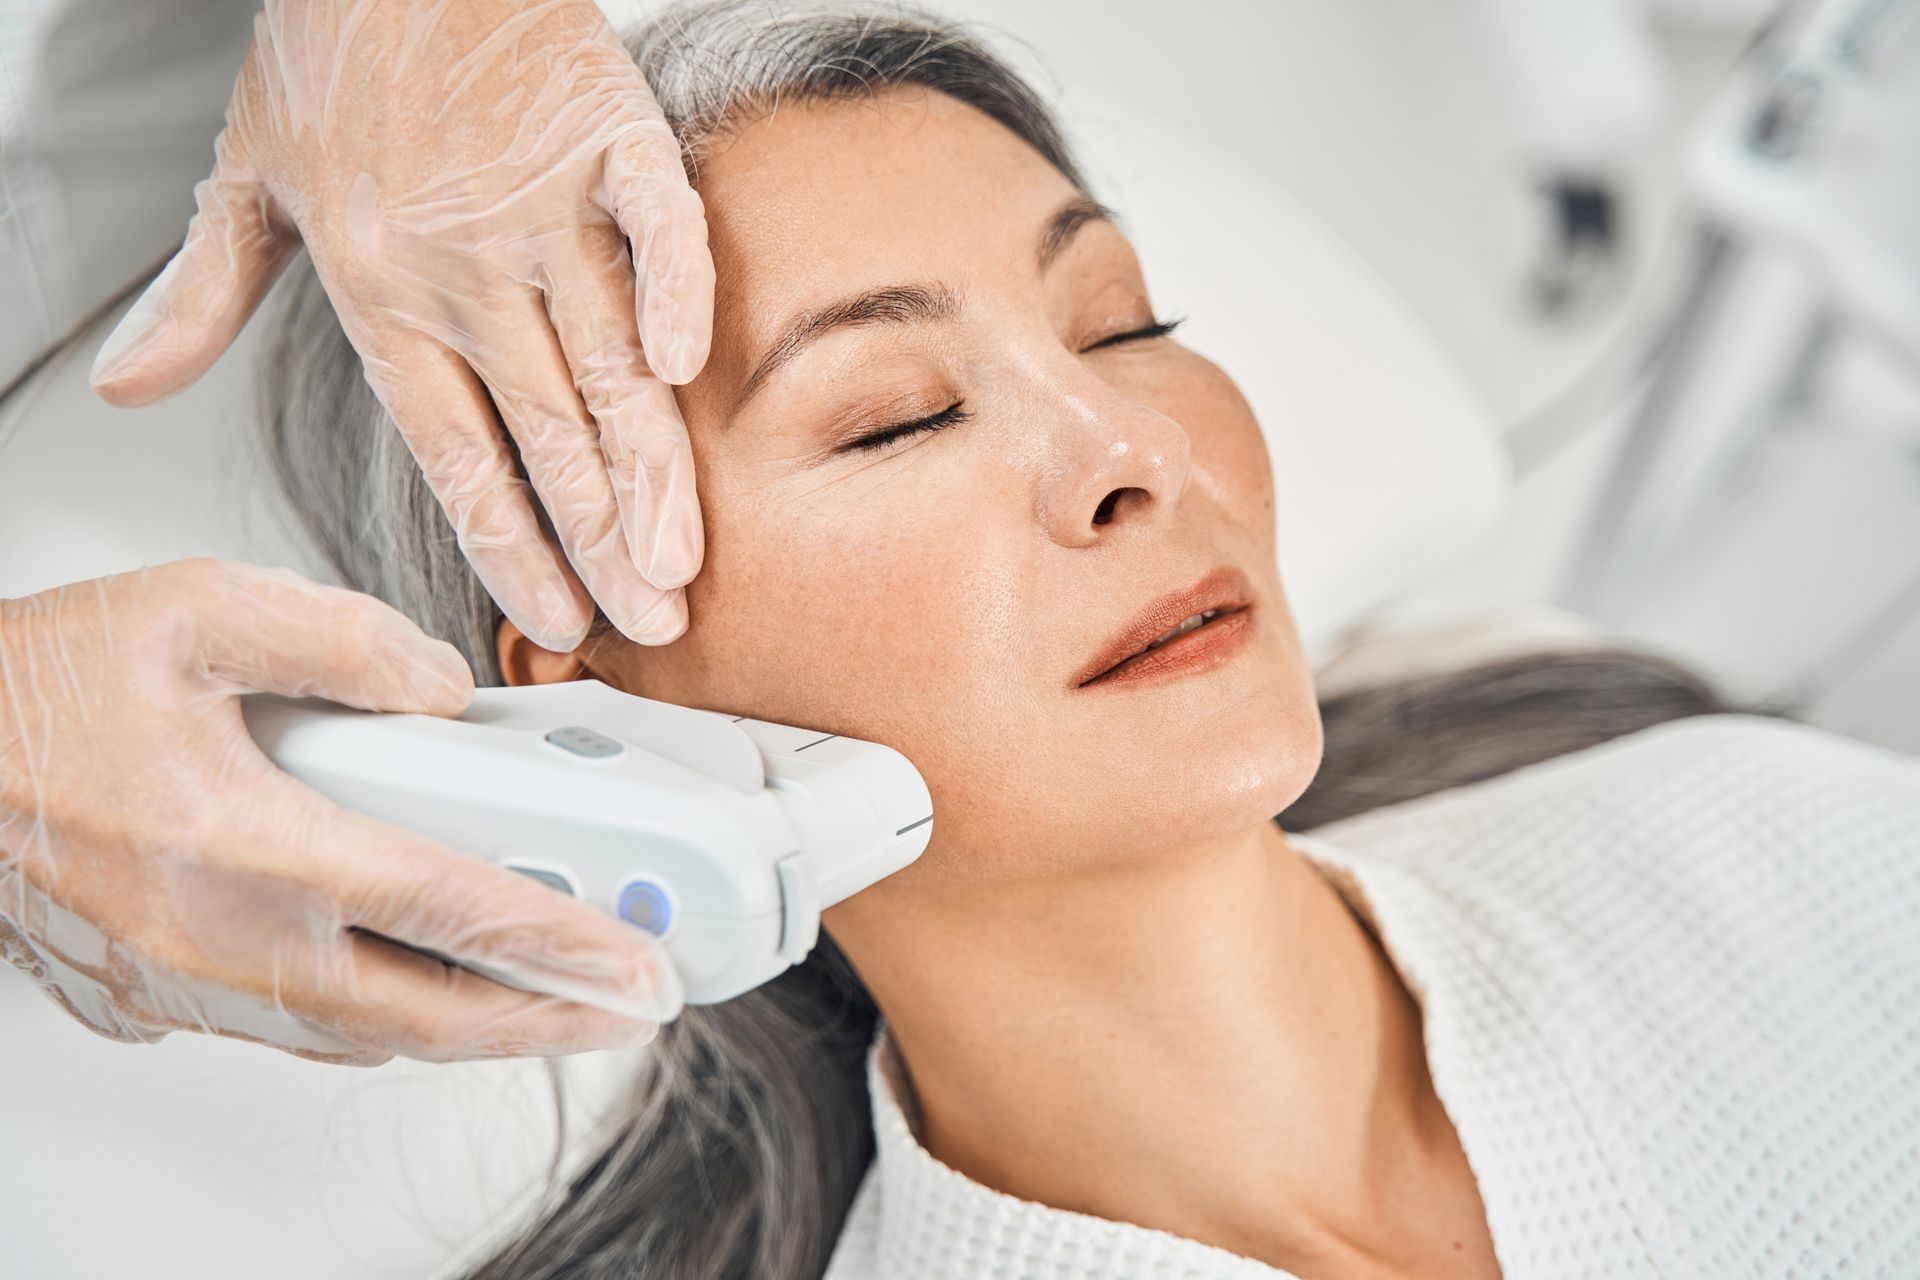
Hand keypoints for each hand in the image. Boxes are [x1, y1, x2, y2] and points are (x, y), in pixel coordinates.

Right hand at [0, 560, 683, 1065]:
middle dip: (547, 1019)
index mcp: (244, 844)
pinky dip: (388, 1016)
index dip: (558, 941)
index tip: (638, 963)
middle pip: (426, 1013)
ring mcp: (190, 986)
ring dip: (472, 1026)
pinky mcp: (163, 999)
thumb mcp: (196, 608)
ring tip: (552, 999)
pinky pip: (305, 1028)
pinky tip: (429, 984)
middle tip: (629, 1006)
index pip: (443, 908)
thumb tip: (443, 693)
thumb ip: (345, 640)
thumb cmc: (36, 689)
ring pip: (367, 1035)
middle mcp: (223, 941)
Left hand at [90, 0, 713, 649]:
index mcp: (380, 285)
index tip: (555, 617)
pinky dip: (676, 290)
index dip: (510, 544)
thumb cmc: (334, 45)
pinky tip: (689, 370)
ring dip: (649, 467)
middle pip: (545, 433)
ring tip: (679, 555)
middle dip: (600, 542)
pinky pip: (656, 226)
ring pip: (607, 360)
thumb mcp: (244, 170)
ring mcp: (542, 206)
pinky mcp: (607, 141)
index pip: (457, 452)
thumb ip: (201, 292)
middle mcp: (465, 265)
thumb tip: (129, 381)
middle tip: (647, 623)